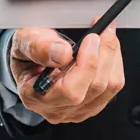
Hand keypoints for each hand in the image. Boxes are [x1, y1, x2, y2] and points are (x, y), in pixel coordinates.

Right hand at [9, 22, 124, 123]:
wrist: (30, 59)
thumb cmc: (28, 51)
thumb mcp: (25, 41)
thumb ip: (40, 46)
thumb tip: (62, 54)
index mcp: (36, 96)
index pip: (71, 91)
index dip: (87, 63)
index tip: (91, 38)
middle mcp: (57, 108)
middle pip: (95, 87)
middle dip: (105, 53)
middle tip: (104, 29)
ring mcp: (76, 109)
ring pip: (108, 87)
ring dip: (113, 56)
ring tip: (107, 35)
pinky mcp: (91, 104)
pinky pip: (113, 87)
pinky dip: (115, 64)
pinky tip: (107, 49)